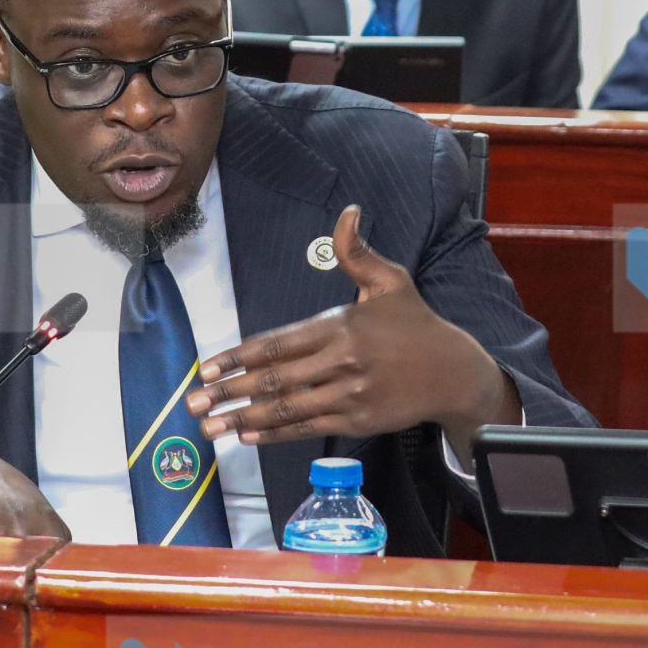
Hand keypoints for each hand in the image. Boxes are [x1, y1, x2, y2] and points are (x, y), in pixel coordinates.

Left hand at [188, 204, 517, 446]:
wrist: (453, 371)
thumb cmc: (415, 323)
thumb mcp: (390, 280)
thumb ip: (357, 252)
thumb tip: (347, 211)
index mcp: (341, 326)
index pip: (278, 344)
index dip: (239, 357)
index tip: (207, 367)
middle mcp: (342, 362)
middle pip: (275, 380)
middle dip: (230, 392)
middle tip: (194, 402)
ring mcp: (350, 395)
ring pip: (287, 409)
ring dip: (244, 419)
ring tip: (210, 426)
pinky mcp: (358, 421)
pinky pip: (308, 427)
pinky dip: (275, 434)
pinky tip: (247, 435)